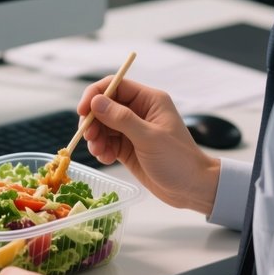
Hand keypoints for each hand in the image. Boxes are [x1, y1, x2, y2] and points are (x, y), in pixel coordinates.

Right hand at [79, 78, 220, 214]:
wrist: (192, 188)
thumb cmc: (178, 160)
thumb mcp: (149, 138)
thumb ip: (121, 119)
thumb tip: (96, 102)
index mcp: (149, 100)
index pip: (115, 86)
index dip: (95, 94)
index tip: (82, 111)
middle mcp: (139, 111)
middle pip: (104, 106)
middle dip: (93, 120)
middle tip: (89, 137)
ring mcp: (132, 129)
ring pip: (102, 125)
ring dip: (95, 137)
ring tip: (100, 152)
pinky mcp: (127, 146)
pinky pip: (106, 141)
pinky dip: (101, 149)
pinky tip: (106, 158)